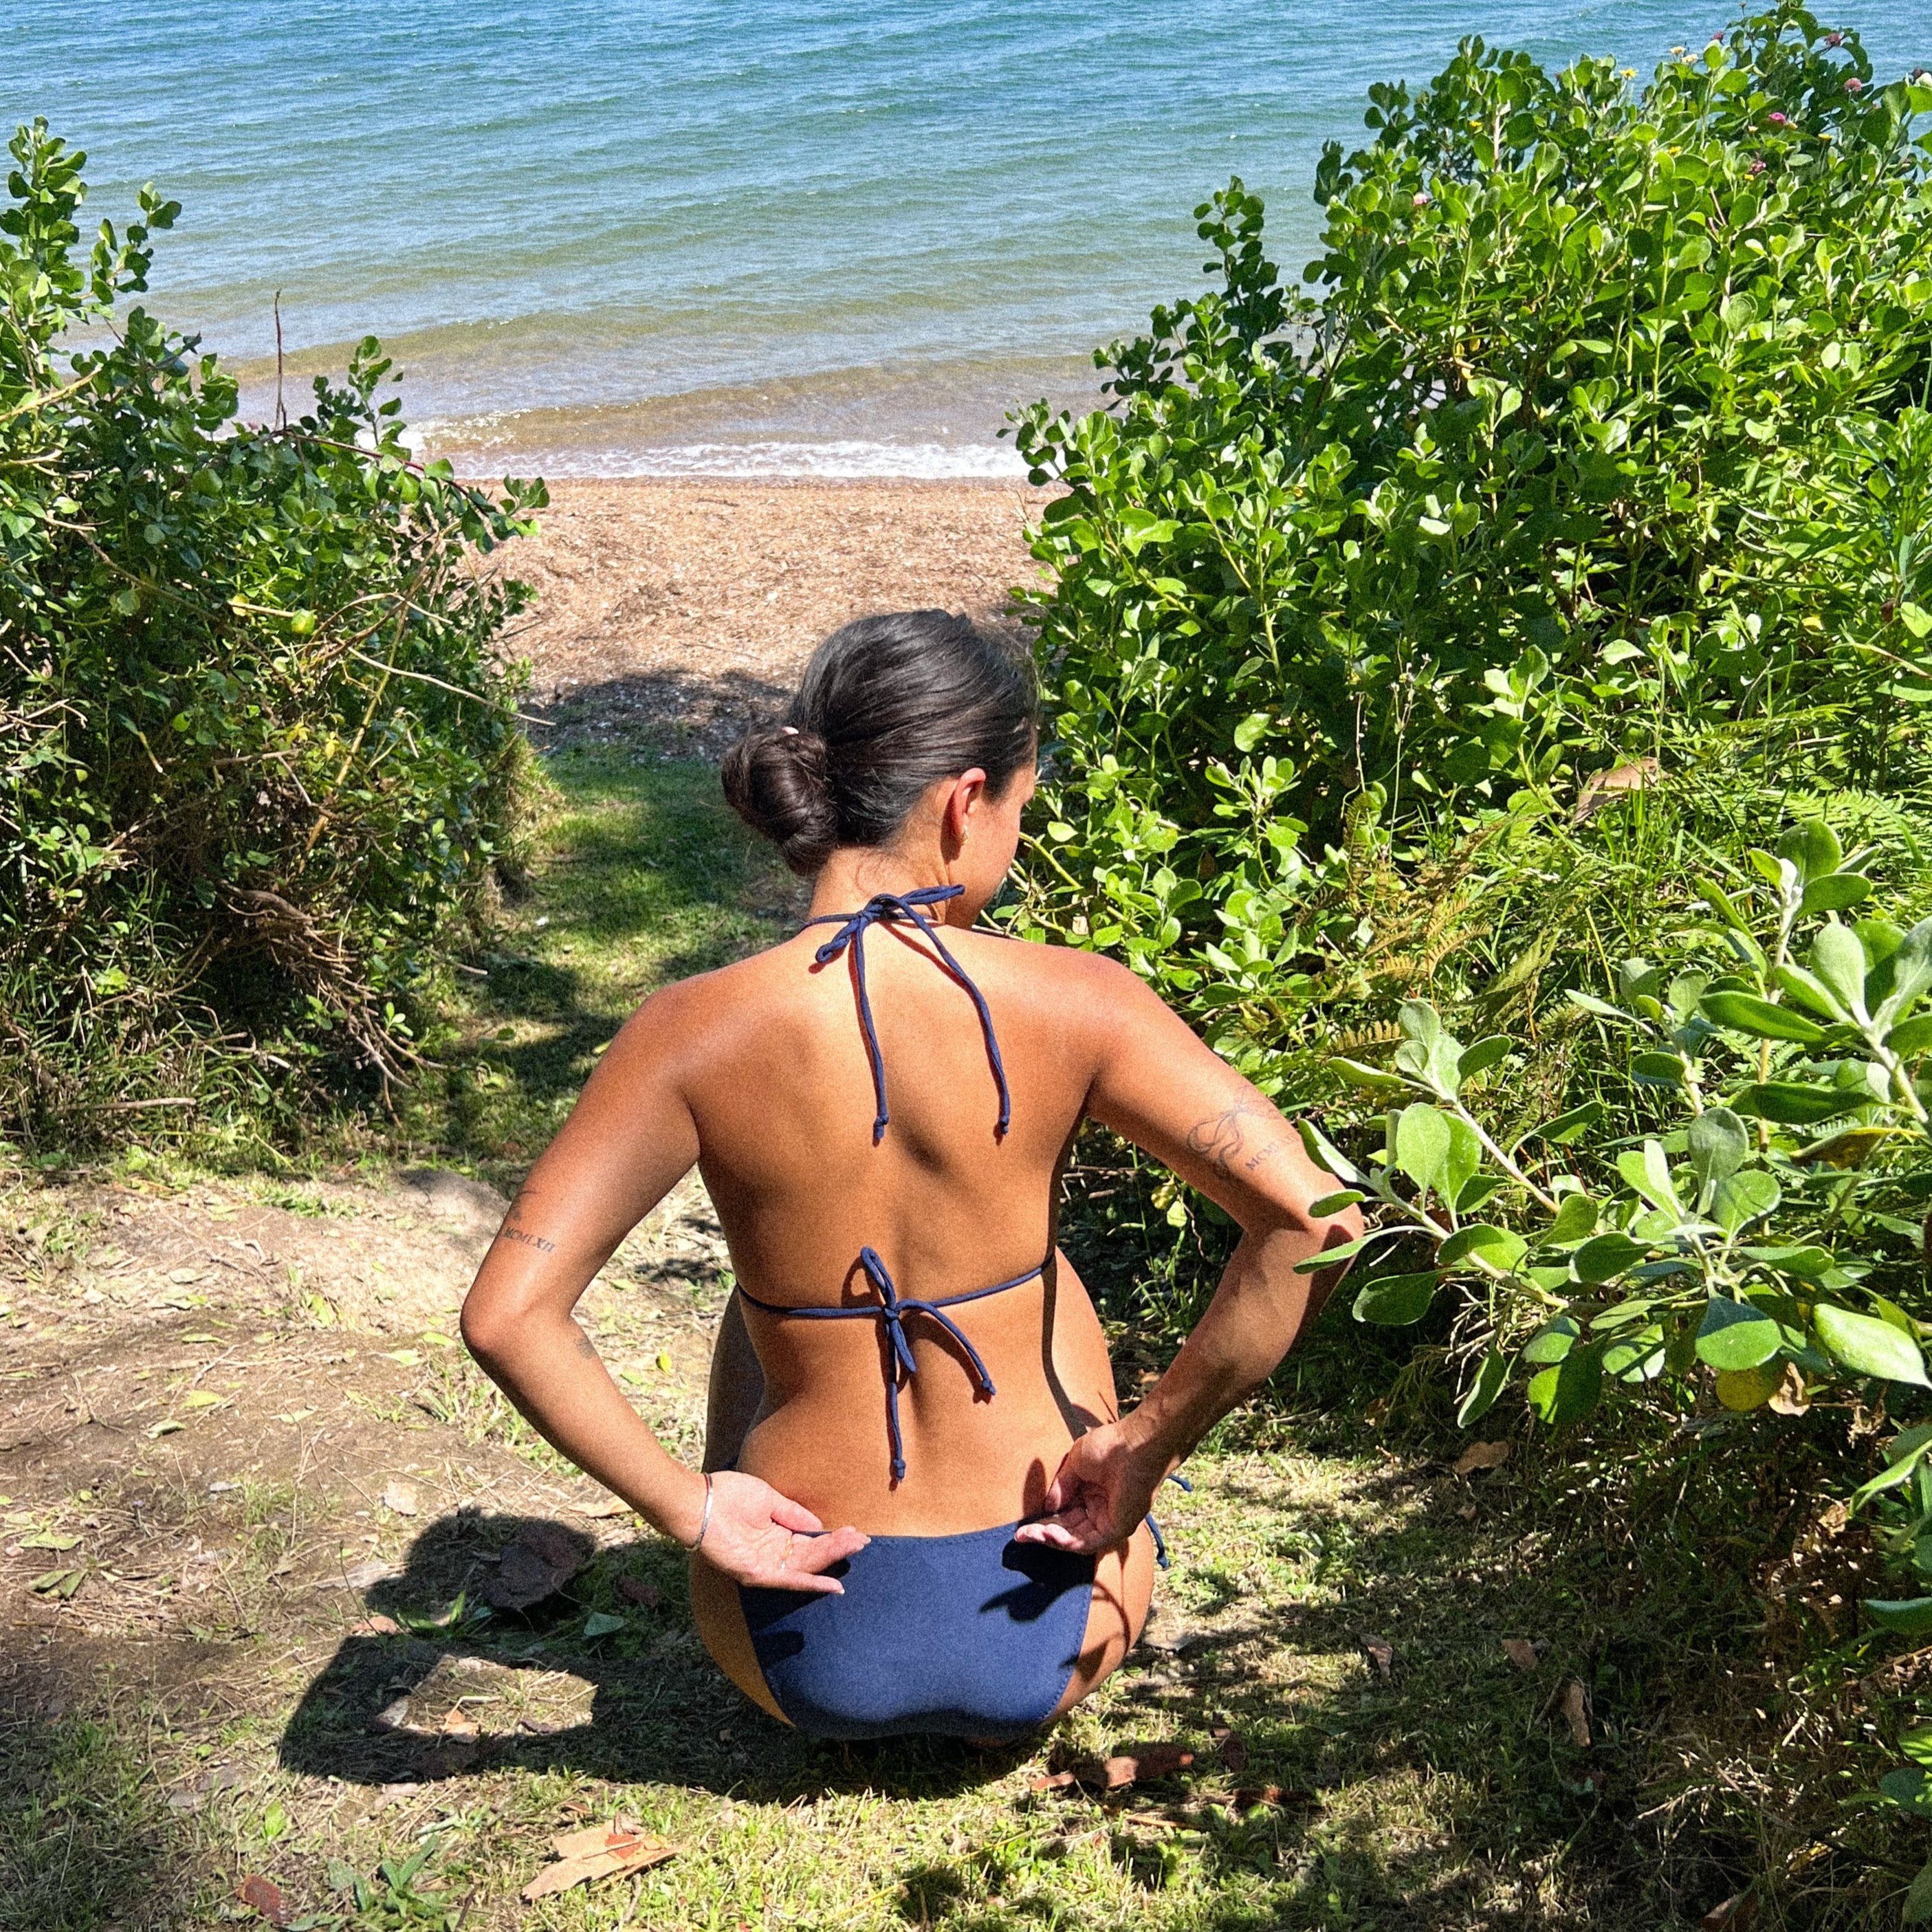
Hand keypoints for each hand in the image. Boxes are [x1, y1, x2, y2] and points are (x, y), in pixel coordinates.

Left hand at [694, 1470, 868, 1594]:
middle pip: (811, 1555)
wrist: (700, 1502)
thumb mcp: (769, 1499)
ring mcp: (763, 1566)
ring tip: (854, 1547)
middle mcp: (771, 1554)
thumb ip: (793, 1514)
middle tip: (862, 1541)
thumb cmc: (729, 1494)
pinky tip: (832, 1584)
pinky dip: (811, 1583)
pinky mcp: (755, 1574)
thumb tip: (818, 1524)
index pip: (808, 1541)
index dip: (831, 1538)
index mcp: (774, 1535)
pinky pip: (788, 1580)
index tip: (854, 1533)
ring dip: (830, 1558)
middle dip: (836, 1548)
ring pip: (805, 1566)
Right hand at [1012, 1420, 1165, 1556]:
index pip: (1065, 1513)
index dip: (1045, 1520)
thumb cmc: (1109, 1446)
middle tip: (1021, 1536)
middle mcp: (1100, 1508)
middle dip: (1043, 1533)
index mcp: (1092, 1491)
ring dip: (1052, 1539)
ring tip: (1032, 1534)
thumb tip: (1048, 1507)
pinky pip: (1089, 1542)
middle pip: (1068, 1529)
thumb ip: (1062, 1486)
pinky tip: (1050, 1534)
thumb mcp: (1075, 1462)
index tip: (1024, 1526)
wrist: (1134, 1446)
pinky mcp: (1117, 1528)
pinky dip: (1068, 1542)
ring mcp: (1109, 1520)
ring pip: (1076, 1539)